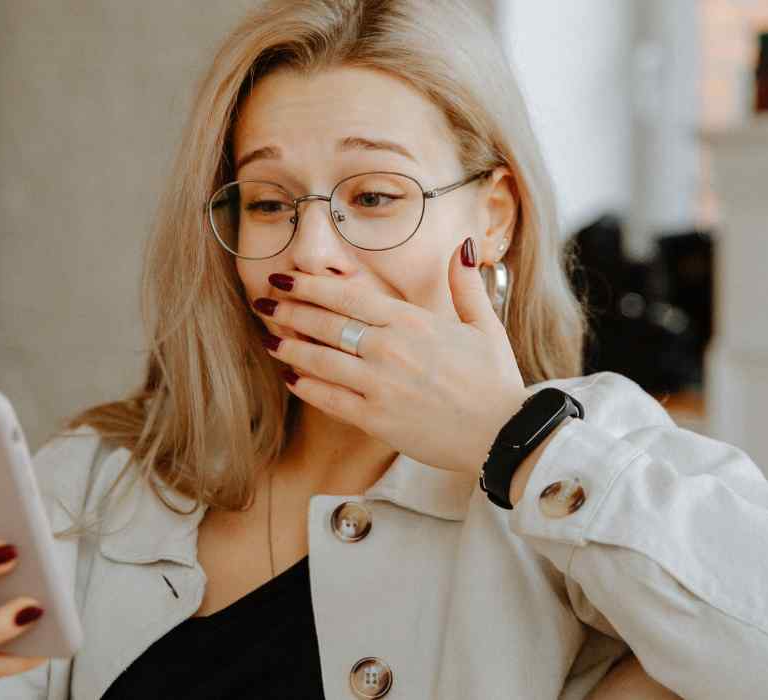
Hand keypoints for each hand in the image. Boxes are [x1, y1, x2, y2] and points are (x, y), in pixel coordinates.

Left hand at [252, 236, 531, 474]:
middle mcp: (390, 349)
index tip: (285, 279)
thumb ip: (465, 286)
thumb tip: (461, 247)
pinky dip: (306, 386)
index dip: (309, 286)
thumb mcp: (485, 326)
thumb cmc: (495, 381)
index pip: (347, 297)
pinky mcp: (376, 419)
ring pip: (319, 360)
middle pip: (325, 324)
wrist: (504, 434)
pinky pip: (329, 399)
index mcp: (413, 322)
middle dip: (288, 311)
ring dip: (289, 348)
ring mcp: (380, 385)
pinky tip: (291, 378)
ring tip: (268, 340)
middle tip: (263, 303)